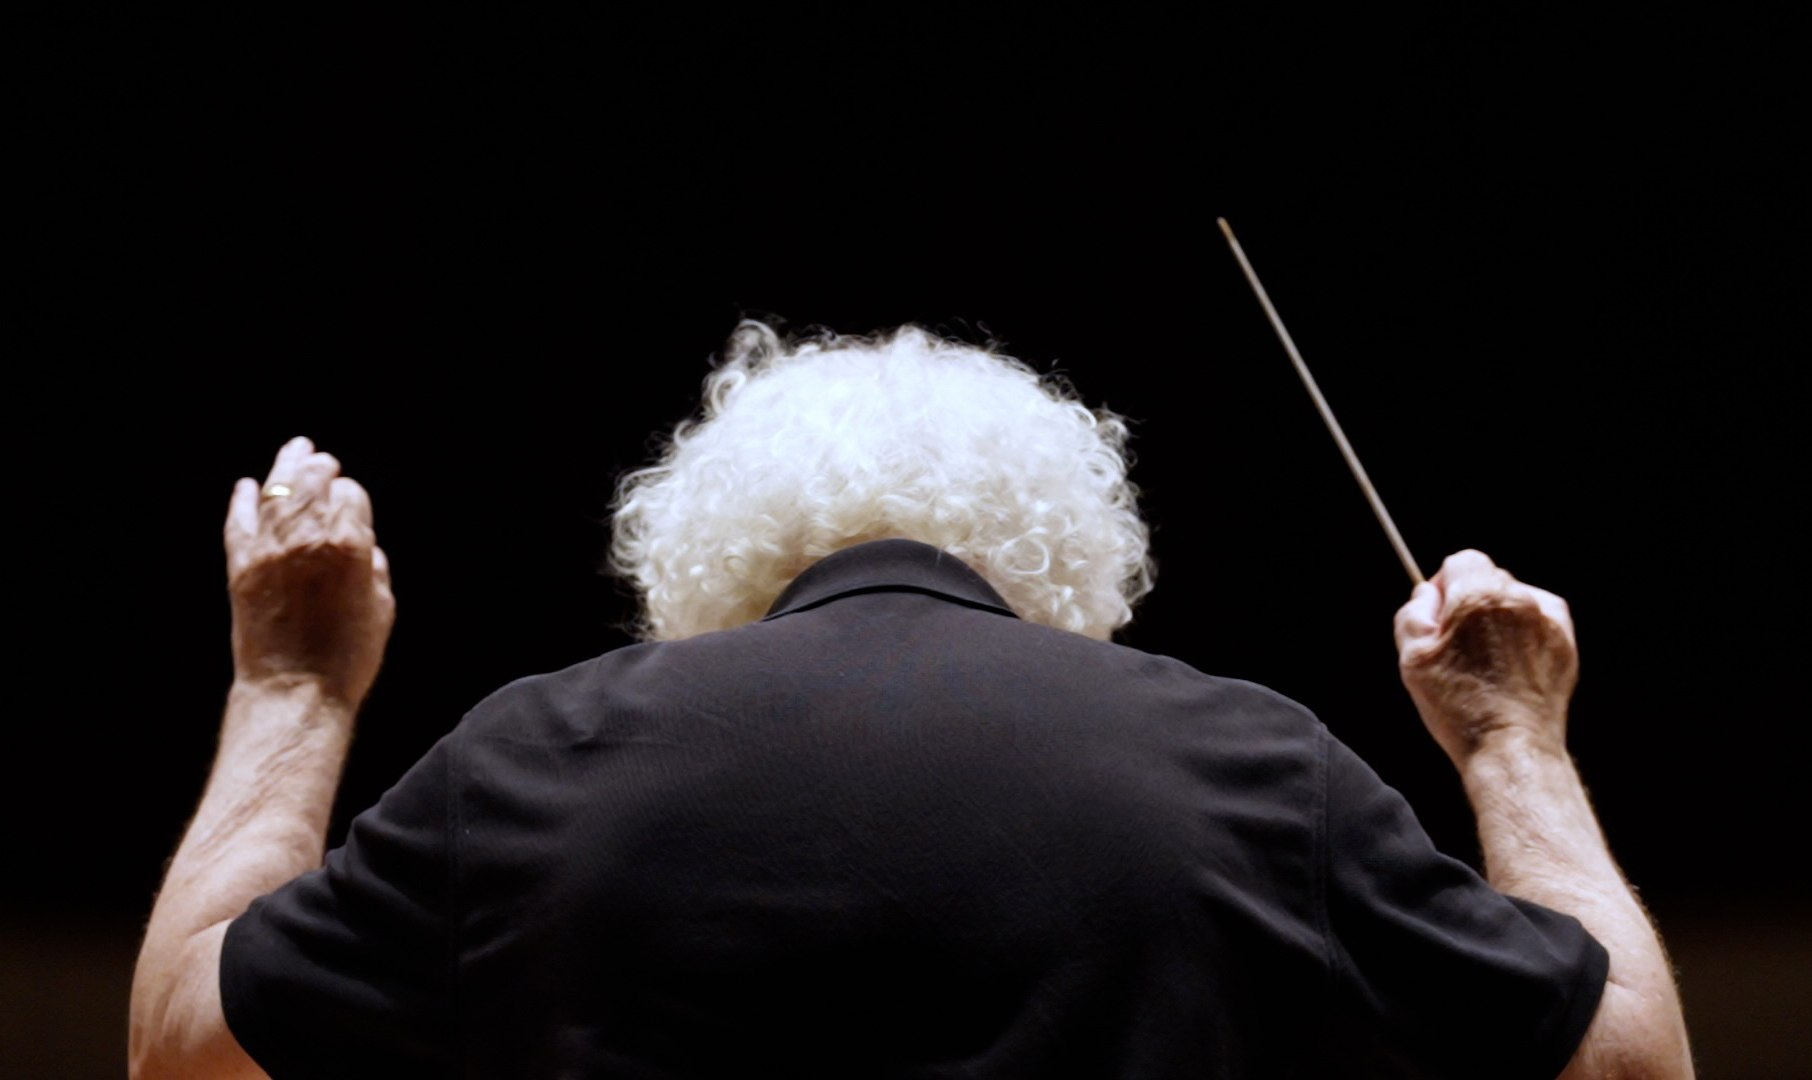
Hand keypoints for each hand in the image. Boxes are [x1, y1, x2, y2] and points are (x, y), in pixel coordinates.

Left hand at [225, 437, 394, 705]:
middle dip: (320, 467)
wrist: (295, 689)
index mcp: (351, 544)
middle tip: (322, 459)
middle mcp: (308, 536)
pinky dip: (243, 499)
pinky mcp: (241, 564)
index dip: (352, 495)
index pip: (351, 494)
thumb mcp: (383, 607)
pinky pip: (240, 519)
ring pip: (276, 489)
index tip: (352, 502)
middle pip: (312, 480)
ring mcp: (270, 547)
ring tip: (294, 450)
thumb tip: (364, 548)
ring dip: (285, 467)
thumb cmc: (348, 656)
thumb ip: (375, 567)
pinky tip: (248, 485)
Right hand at [1394, 550, 1577, 766]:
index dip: (1446, 584)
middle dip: (1471, 600)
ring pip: (1515, 597)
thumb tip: (1427, 594)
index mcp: (1477, 597)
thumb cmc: (1459, 707)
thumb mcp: (1412, 658)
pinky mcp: (1564, 643)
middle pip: (1489, 577)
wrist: (1510, 746)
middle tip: (1459, 642)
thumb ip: (1413, 614)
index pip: (1462, 560)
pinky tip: (1511, 659)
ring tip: (1486, 657)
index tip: (1440, 612)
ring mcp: (1546, 621)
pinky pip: (1541, 618)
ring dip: (1499, 615)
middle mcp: (1518, 600)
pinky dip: (1525, 630)